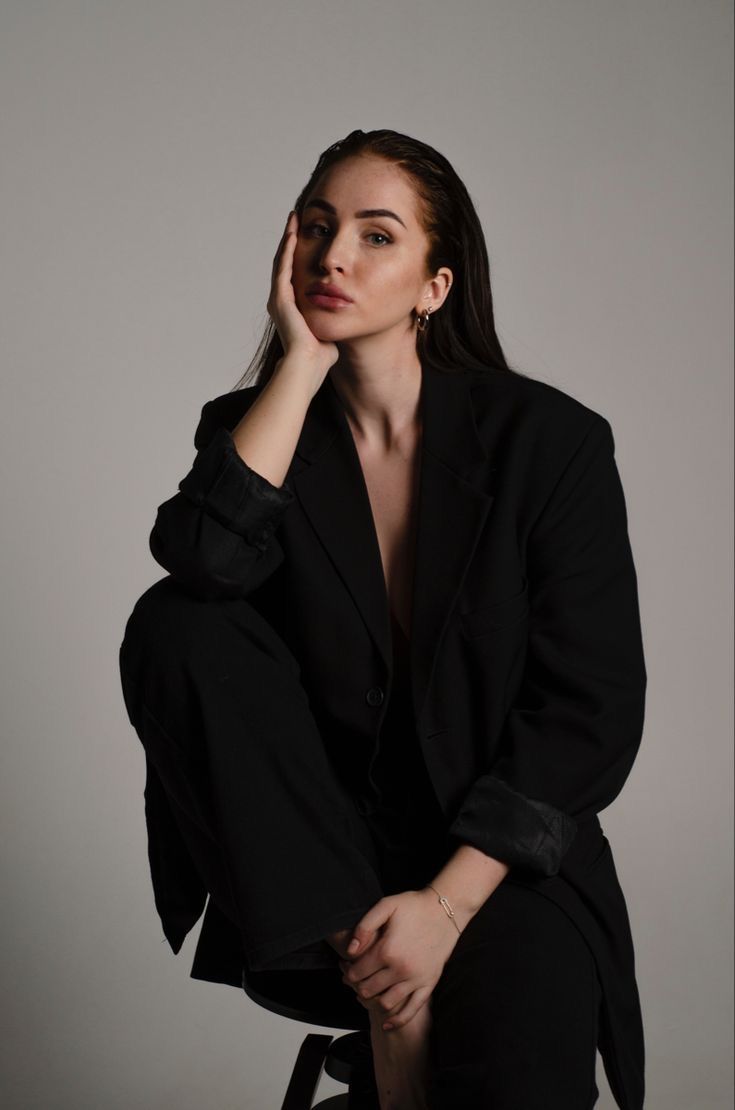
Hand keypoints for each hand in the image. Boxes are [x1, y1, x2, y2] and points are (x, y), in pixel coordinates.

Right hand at [267, 210, 338, 377]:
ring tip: (294, 219)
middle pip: (285, 262)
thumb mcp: (329, 330)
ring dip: (287, 238)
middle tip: (297, 219)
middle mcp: (281, 301)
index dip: (299, 254)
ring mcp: (279, 299)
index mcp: (291, 309)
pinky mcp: (280, 299)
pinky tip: (293, 233)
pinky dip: (287, 249)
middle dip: (291, 240)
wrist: (307, 368)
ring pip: (282, 260)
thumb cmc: (320, 358)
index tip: (308, 236)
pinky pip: (283, 268)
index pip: (295, 274)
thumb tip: (346, 315)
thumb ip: (334, 320)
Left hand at [337, 889, 460, 1029]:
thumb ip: (365, 927)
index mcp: (387, 950)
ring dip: (373, 1000)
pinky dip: (397, 1021)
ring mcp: (416, 979)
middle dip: (357, 985)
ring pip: (386, 1003)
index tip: (346, 966)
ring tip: (369, 990)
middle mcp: (401, 969)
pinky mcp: (429, 984)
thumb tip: (350, 951)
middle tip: (354, 978)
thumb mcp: (386, 906)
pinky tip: (387, 1024)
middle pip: (368, 990)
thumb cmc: (414, 906)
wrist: (446, 910)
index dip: (348, 971)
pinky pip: (412, 1010)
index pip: (358, 972)